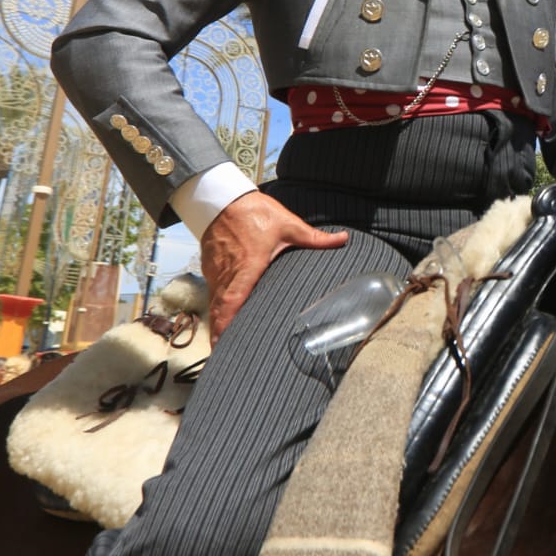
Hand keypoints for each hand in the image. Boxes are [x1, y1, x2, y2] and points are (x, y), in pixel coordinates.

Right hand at [201, 191, 348, 338]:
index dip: (226, 323)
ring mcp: (217, 271)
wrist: (224, 199)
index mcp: (248, 266)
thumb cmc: (256, 213)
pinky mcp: (211, 268)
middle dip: (220, 333)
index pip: (233, 300)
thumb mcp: (289, 225)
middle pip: (220, 309)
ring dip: (218, 322)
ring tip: (223, 346)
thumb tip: (343, 240)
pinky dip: (216, 308)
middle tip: (222, 355)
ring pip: (215, 302)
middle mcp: (229, 273)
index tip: (222, 343)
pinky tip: (222, 321)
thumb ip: (315, 238)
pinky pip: (214, 292)